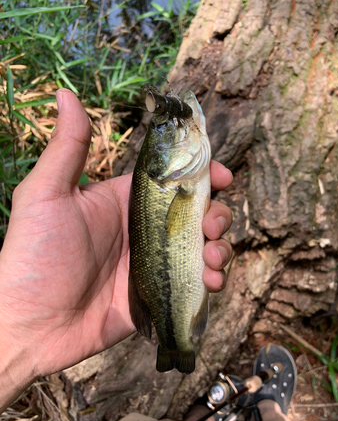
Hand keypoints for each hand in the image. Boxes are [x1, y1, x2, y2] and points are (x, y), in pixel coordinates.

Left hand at [0, 89, 231, 408]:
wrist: (30, 326)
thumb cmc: (35, 255)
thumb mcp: (46, 195)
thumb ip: (67, 147)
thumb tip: (65, 93)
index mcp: (126, 201)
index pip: (174, 180)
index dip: (203, 173)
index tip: (223, 175)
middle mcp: (145, 229)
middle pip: (196, 213)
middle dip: (216, 213)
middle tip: (213, 224)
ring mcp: (156, 263)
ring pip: (203, 246)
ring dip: (219, 247)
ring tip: (212, 256)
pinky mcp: (161, 295)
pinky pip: (197, 283)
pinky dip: (213, 279)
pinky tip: (211, 281)